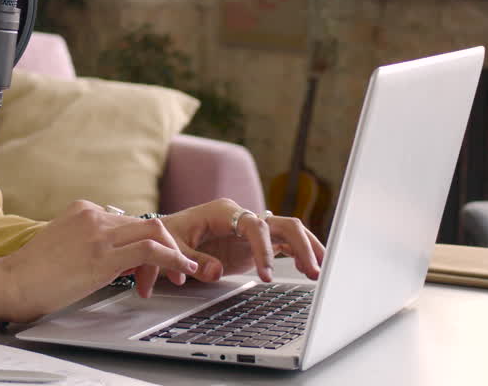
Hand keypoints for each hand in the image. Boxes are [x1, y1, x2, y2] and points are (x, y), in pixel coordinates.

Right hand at [0, 200, 199, 322]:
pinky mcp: (102, 255)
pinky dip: (172, 259)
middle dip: (169, 245)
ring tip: (183, 273)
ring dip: (175, 253)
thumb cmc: (32, 274)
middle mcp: (93, 215)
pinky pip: (149, 250)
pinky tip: (179, 270)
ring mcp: (98, 233)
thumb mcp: (65, 246)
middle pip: (147, 222)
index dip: (148, 243)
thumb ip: (90, 243)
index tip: (155, 264)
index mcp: (83, 210)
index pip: (130, 221)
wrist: (10, 283)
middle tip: (178, 269)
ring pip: (155, 230)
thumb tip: (118, 258)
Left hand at [160, 199, 324, 284]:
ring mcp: (252, 229)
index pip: (256, 225)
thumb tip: (215, 271)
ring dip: (307, 249)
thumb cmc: (169, 236)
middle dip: (301, 246)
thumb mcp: (174, 248)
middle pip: (282, 224)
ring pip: (289, 232)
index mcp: (225, 211)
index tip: (267, 275)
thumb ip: (194, 260)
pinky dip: (299, 254)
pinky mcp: (256, 242)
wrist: (166, 235)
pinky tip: (310, 269)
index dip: (264, 249)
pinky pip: (284, 244)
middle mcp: (244, 216)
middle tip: (313, 271)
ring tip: (320, 271)